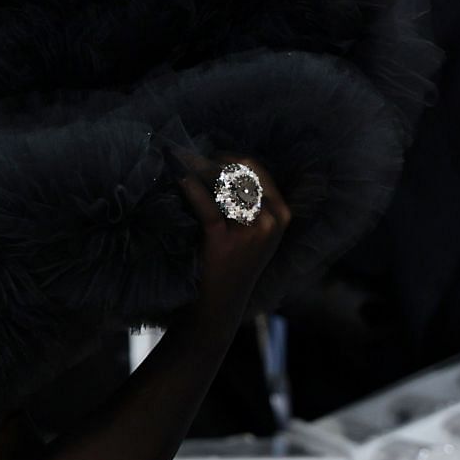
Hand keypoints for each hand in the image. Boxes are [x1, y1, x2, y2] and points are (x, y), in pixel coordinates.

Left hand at [171, 150, 290, 321]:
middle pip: (241, 171)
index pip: (256, 169)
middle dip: (213, 159)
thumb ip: (251, 203)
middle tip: (187, 156)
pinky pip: (206, 204)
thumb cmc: (233, 265)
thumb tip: (222, 164)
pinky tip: (178, 177)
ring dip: (197, 168)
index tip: (208, 155)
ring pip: (223, 184)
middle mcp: (270, 221)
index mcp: (281, 215)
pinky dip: (189, 185)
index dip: (229, 157)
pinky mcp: (224, 241)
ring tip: (177, 161)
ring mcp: (250, 232)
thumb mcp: (255, 233)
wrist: (220, 305)